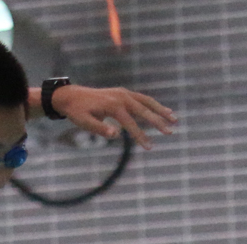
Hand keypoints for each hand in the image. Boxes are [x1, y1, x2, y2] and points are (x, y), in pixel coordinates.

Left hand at [52, 85, 176, 149]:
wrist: (71, 96)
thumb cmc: (76, 112)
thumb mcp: (84, 123)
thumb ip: (99, 129)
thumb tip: (116, 135)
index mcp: (113, 105)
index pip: (131, 123)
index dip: (141, 136)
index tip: (150, 147)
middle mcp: (121, 97)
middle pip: (144, 110)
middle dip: (158, 122)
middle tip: (170, 132)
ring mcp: (124, 93)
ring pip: (147, 101)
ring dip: (161, 110)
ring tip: (174, 119)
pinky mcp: (124, 93)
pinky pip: (142, 98)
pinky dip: (153, 104)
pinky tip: (163, 111)